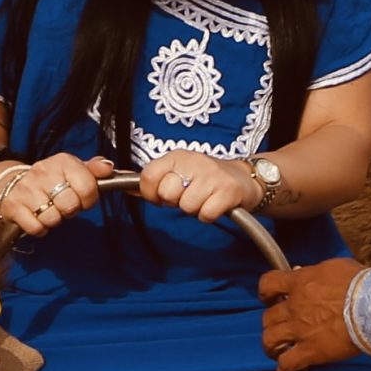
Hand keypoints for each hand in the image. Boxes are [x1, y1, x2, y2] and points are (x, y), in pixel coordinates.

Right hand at [0, 154, 112, 237]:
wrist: (15, 182)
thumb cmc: (52, 179)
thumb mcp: (75, 169)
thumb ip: (95, 169)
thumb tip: (108, 167)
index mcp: (63, 161)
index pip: (88, 188)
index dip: (88, 200)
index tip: (82, 198)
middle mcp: (43, 171)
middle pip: (70, 206)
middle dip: (70, 210)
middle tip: (63, 204)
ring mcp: (26, 188)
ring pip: (52, 218)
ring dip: (54, 220)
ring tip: (50, 209)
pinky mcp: (13, 205)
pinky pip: (36, 228)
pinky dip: (39, 228)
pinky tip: (38, 217)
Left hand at [139, 151, 260, 220]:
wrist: (244, 178)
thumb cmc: (205, 178)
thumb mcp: (178, 172)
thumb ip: (154, 181)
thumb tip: (126, 189)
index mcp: (177, 156)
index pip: (148, 176)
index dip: (152, 193)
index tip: (162, 196)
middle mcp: (193, 161)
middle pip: (167, 194)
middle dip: (175, 202)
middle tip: (189, 196)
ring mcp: (212, 175)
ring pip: (186, 206)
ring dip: (194, 209)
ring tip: (204, 198)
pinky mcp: (228, 190)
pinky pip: (205, 214)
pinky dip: (209, 215)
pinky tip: (215, 204)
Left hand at [258, 256, 364, 370]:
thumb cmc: (360, 284)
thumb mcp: (334, 267)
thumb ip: (314, 272)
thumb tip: (302, 273)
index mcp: (299, 283)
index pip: (268, 284)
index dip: (266, 292)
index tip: (269, 298)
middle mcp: (294, 306)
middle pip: (267, 317)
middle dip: (271, 323)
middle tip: (279, 327)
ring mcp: (300, 330)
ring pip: (270, 340)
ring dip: (271, 346)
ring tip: (277, 351)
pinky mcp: (311, 351)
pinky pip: (287, 364)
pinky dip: (284, 370)